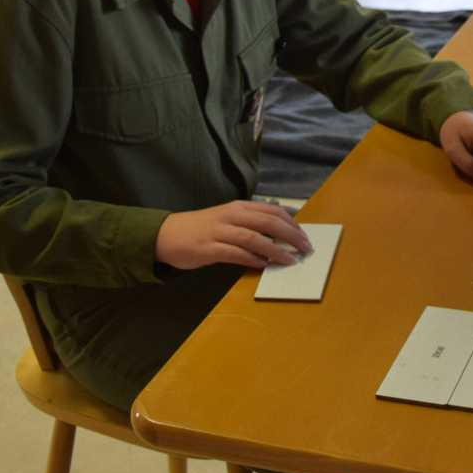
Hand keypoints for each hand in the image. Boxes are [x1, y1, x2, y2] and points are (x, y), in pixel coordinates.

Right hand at [155, 200, 312, 269]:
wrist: (167, 234)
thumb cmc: (202, 228)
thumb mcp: (228, 219)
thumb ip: (251, 224)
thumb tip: (279, 235)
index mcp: (239, 207)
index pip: (272, 211)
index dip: (292, 223)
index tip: (304, 236)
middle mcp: (232, 216)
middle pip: (268, 222)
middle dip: (291, 235)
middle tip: (305, 248)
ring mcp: (220, 231)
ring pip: (255, 238)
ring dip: (276, 250)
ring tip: (290, 260)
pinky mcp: (210, 248)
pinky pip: (236, 253)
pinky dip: (253, 259)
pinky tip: (264, 265)